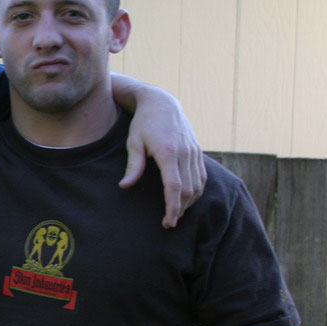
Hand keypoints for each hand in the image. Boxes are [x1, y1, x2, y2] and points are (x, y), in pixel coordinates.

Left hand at [120, 88, 206, 227]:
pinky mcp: (197, 151)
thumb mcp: (133, 142)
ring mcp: (194, 151)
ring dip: (189, 202)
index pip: (174, 186)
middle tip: (168, 223)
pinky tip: (186, 200)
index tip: (168, 221)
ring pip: (198, 185)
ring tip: (176, 213)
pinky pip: (202, 176)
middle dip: (180, 209)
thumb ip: (133, 166)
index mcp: (168, 152)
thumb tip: (124, 186)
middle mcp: (185, 152)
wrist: (161, 102)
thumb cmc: (143, 123)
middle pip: (188, 189)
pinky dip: (196, 191)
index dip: (172, 206)